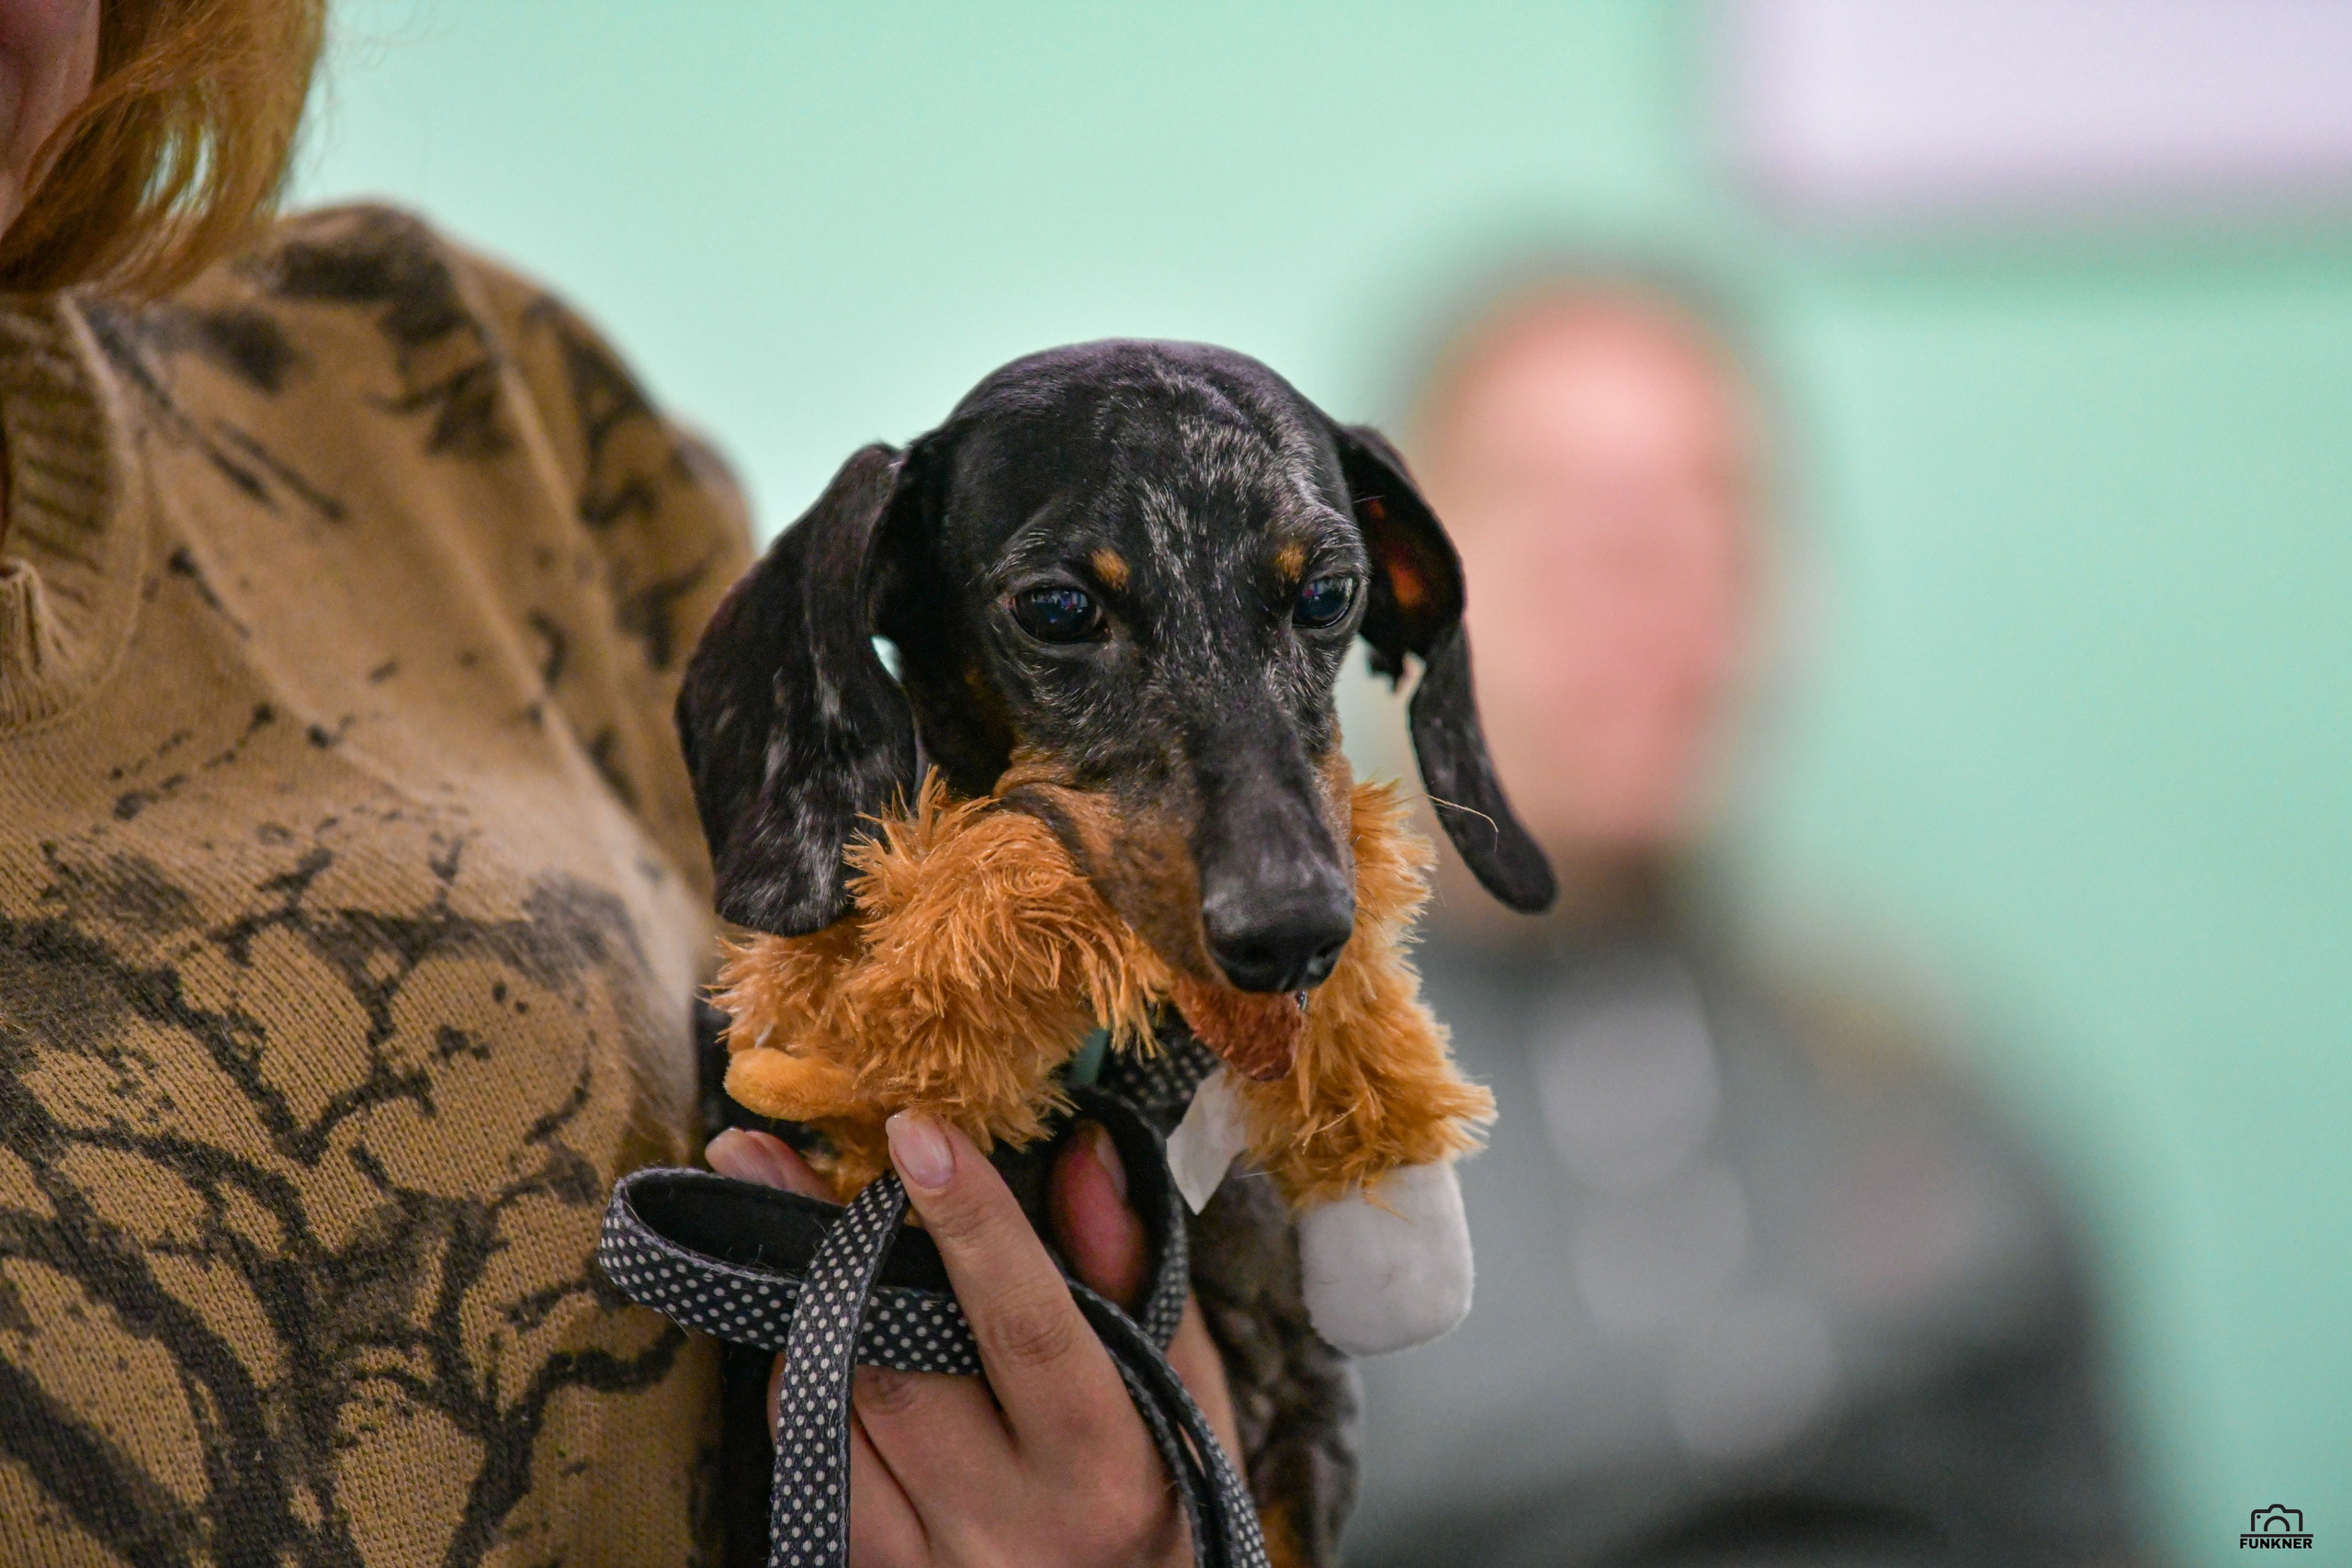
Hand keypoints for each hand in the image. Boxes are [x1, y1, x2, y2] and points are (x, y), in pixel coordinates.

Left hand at [706, 1116, 1242, 1566]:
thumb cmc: (1165, 1491)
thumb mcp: (1180, 1384)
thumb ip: (1131, 1267)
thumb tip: (1082, 1149)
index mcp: (1109, 1467)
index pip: (1026, 1324)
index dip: (970, 1221)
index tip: (917, 1129)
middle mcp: (1015, 1529)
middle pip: (895, 1363)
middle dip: (828, 1245)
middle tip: (763, 1155)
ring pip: (830, 1415)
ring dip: (805, 1315)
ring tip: (784, 1234)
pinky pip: (807, 1472)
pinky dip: (803, 1391)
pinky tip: (815, 1340)